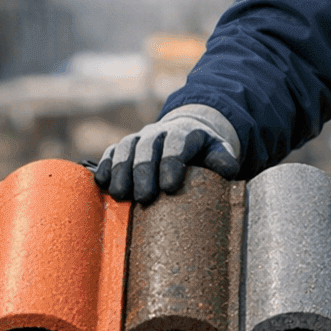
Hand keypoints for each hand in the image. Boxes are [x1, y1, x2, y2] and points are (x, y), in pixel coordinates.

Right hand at [94, 104, 240, 204]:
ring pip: (125, 149)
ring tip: (121, 195)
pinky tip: (102, 183)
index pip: (176, 144)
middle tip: (145, 198)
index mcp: (184, 132)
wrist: (187, 132)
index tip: (170, 187)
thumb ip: (224, 160)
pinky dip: (104, 165)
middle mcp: (159, 132)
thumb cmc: (204, 150)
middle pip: (147, 148)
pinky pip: (111, 152)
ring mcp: (139, 138)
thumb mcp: (219, 151)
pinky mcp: (124, 147)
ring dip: (120, 171)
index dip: (171, 163)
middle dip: (144, 173)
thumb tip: (228, 172)